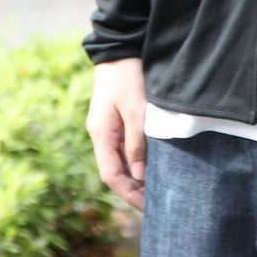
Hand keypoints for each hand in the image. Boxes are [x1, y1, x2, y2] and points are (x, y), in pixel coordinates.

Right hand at [86, 58, 146, 209]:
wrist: (119, 49)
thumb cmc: (128, 77)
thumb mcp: (136, 110)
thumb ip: (137, 143)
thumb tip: (139, 175)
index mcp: (101, 134)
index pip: (111, 176)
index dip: (128, 194)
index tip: (147, 208)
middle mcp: (100, 135)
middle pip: (114, 172)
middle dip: (133, 190)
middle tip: (155, 204)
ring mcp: (106, 128)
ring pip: (119, 161)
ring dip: (135, 176)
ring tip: (155, 190)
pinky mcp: (115, 120)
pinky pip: (123, 148)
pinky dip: (136, 160)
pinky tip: (150, 166)